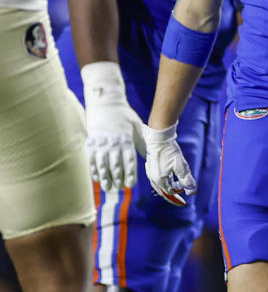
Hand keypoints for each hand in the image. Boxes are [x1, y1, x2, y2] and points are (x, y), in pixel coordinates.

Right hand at [81, 62, 144, 190]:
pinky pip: (92, 159)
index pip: (129, 160)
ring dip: (105, 177)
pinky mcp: (91, 143)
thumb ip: (142, 142)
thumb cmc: (125, 117)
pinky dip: (94, 170)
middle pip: (115, 165)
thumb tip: (150, 155)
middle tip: (120, 189)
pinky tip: (97, 179)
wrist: (107, 105)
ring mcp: (101, 144)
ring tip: (108, 188)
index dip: (130, 173)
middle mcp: (113, 143)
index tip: (131, 184)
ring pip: (103, 164)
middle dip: (118, 178)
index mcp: (126, 140)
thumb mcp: (137, 127)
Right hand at [141, 123, 195, 206]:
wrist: (159, 139)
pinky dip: (165, 182)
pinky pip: (157, 180)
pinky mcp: (150, 168)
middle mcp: (153, 179)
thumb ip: (187, 180)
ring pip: (160, 186)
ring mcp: (150, 173)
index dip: (178, 197)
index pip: (169, 194)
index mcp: (159, 181)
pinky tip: (170, 178)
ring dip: (169, 188)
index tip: (186, 198)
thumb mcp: (181, 166)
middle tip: (181, 199)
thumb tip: (192, 192)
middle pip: (163, 192)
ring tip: (178, 187)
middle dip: (173, 195)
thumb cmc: (170, 152)